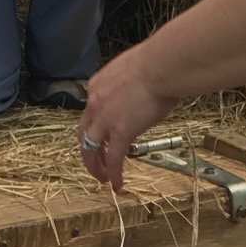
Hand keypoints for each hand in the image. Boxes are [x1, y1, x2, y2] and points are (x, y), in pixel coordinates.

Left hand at [77, 49, 179, 190]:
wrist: (161, 65)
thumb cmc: (156, 62)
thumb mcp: (134, 70)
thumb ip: (130, 84)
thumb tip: (143, 89)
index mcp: (97, 85)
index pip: (91, 110)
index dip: (96, 125)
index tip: (103, 135)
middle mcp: (95, 103)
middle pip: (84, 132)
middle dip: (88, 150)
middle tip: (95, 163)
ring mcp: (105, 119)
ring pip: (92, 149)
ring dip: (96, 166)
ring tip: (103, 178)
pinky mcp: (120, 132)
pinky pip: (114, 159)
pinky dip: (114, 174)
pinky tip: (117, 184)